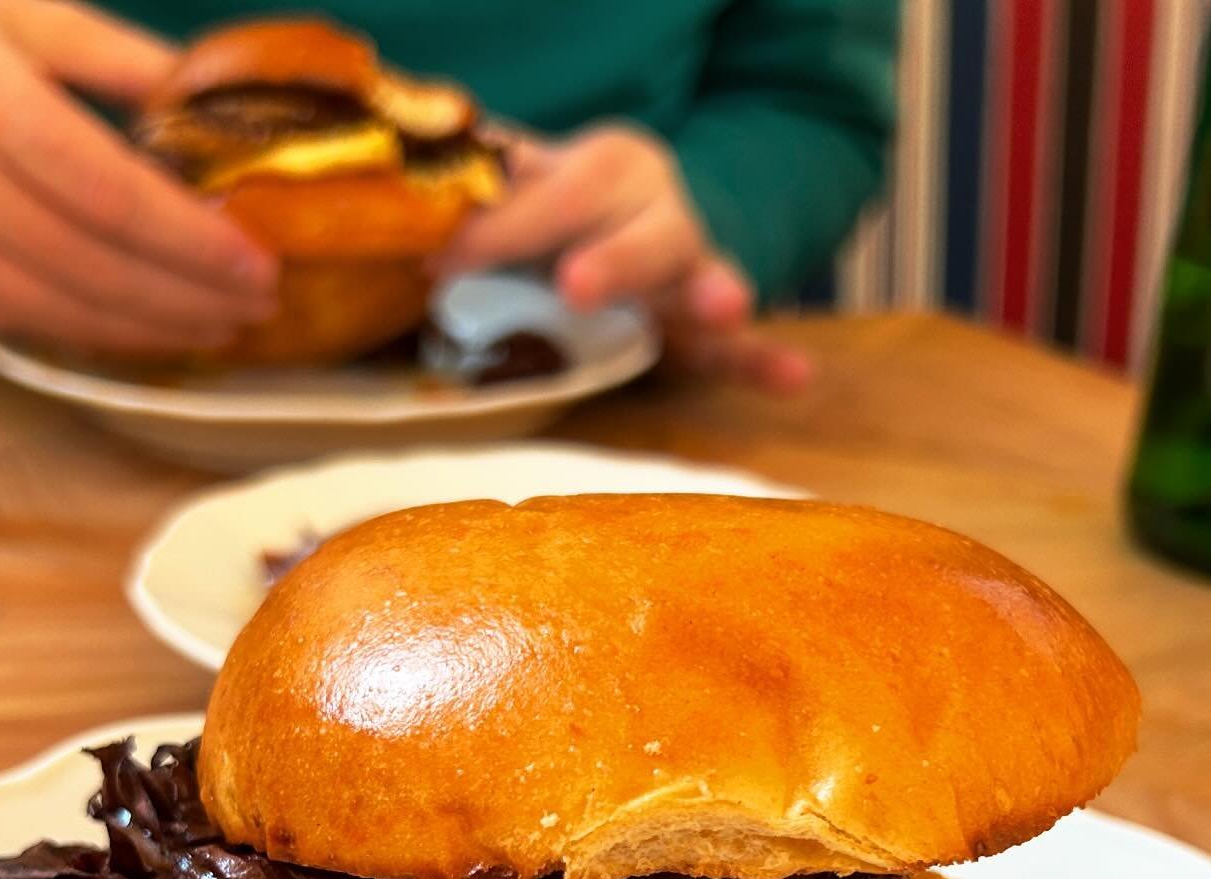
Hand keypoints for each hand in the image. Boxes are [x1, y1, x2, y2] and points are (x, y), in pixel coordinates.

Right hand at [0, 0, 279, 350]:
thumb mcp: (20, 9)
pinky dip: (89, 332)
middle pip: (96, 265)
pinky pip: (16, 320)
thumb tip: (208, 102)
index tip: (258, 266)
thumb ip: (120, 61)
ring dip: (150, 329)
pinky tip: (142, 330)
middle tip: (257, 309)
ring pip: (59, 308)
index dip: (194, 244)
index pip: (113, 197)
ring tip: (217, 328)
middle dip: (190, 298)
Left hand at [439, 126, 810, 394]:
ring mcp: (693, 268)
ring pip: (700, 276)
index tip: (442, 260)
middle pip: (642, 231)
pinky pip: (742, 345)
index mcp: (610, 166)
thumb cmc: (564, 212)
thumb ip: (483, 194)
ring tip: (725, 306)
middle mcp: (660, 208)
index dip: (502, 226)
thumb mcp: (527, 190)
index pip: (557, 191)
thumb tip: (414, 192)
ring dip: (709, 294)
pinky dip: (767, 362)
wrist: (639, 212)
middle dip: (612, 259)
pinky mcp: (708, 323)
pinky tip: (796, 380)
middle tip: (575, 286)